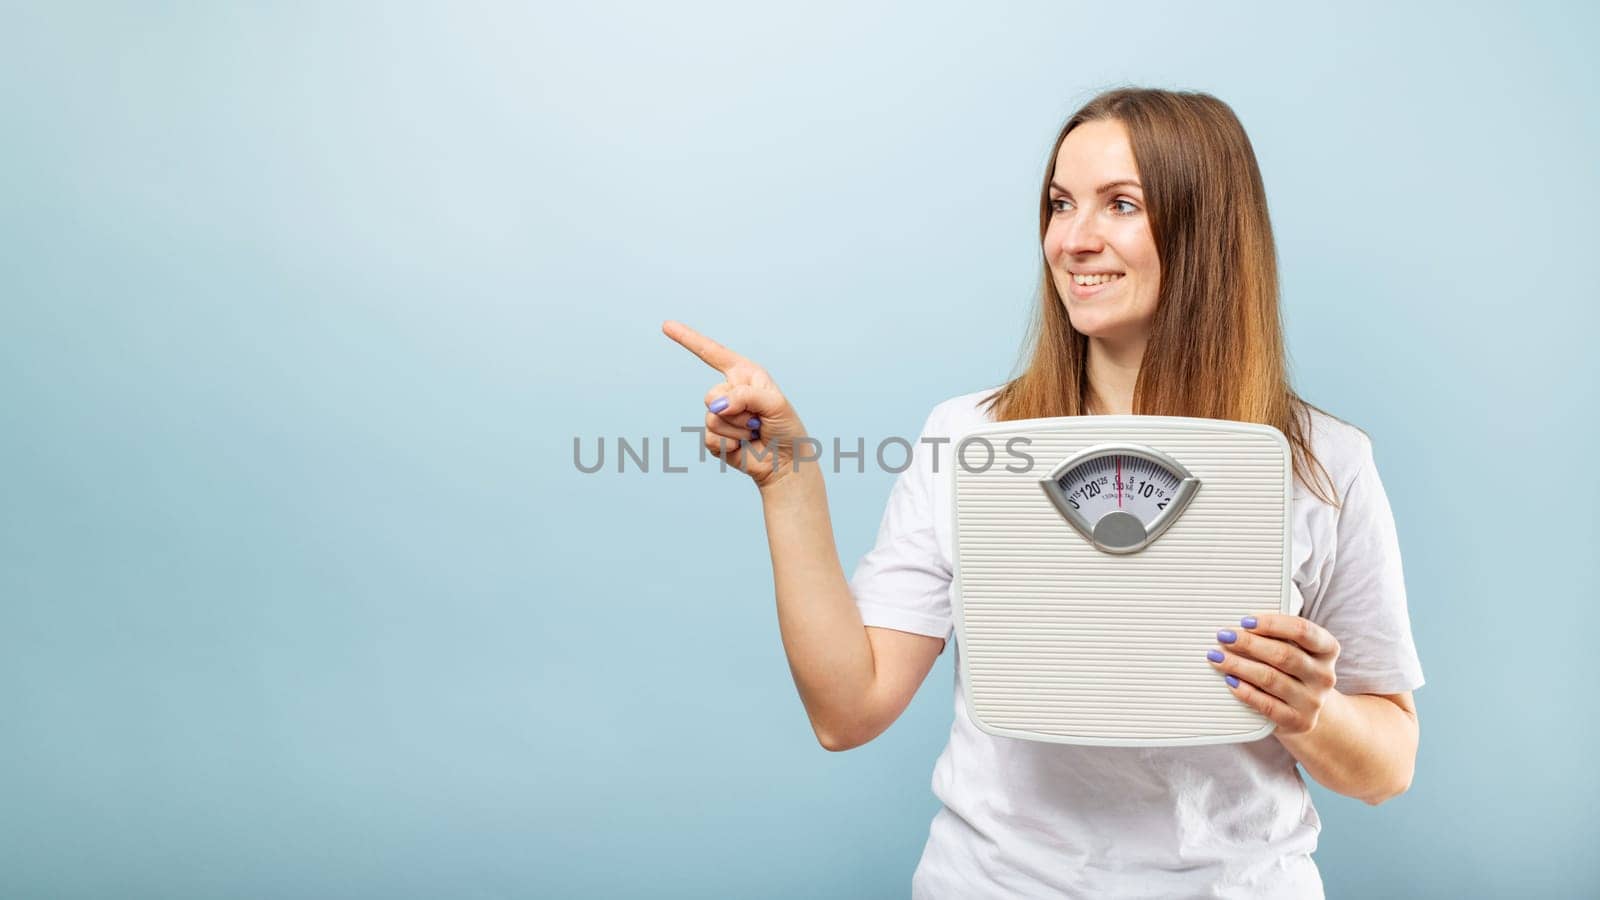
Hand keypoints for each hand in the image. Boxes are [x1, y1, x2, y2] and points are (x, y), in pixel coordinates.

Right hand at [662, 320, 807, 488]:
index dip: (689, 339)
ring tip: (754, 433)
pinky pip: (710, 437)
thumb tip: (716, 406)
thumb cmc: (786, 428)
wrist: (785, 462)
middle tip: (758, 421)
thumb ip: (746, 396)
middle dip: (738, 412)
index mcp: (745, 375)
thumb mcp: (775, 404)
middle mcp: (730, 392)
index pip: (713, 353)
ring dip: (737, 430)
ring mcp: (721, 415)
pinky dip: (729, 445)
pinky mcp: (715, 437)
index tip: (666, 325)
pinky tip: (743, 447)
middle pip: (711, 396)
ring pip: (712, 419)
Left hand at [1206, 613, 1340, 735]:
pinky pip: (1266, 705)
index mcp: (1327, 650)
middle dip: (1248, 643)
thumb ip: (1275, 636)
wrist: (1307, 710)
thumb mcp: (1295, 649)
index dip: (1272, 624)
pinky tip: (1230, 681)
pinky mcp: (1298, 721)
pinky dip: (1245, 691)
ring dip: (1239, 665)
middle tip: (1224, 637)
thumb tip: (1239, 626)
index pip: (1302, 630)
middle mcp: (1324, 676)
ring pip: (1270, 678)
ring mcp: (1313, 701)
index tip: (1245, 621)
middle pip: (1283, 654)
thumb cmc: (1293, 671)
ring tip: (1218, 657)